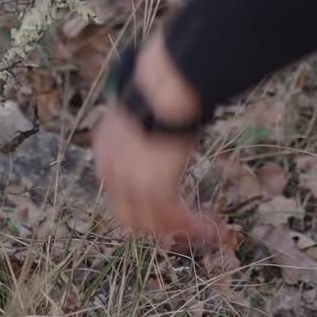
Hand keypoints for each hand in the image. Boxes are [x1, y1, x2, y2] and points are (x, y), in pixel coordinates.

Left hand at [93, 31, 220, 243]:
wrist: (165, 87)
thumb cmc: (163, 89)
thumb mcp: (145, 111)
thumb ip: (148, 129)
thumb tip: (164, 124)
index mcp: (105, 147)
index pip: (120, 190)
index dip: (146, 204)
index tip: (172, 205)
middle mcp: (110, 169)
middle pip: (132, 215)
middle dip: (163, 225)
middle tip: (190, 227)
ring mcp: (129, 182)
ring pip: (155, 221)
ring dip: (183, 229)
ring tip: (209, 230)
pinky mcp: (153, 189)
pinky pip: (173, 218)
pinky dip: (193, 227)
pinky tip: (211, 228)